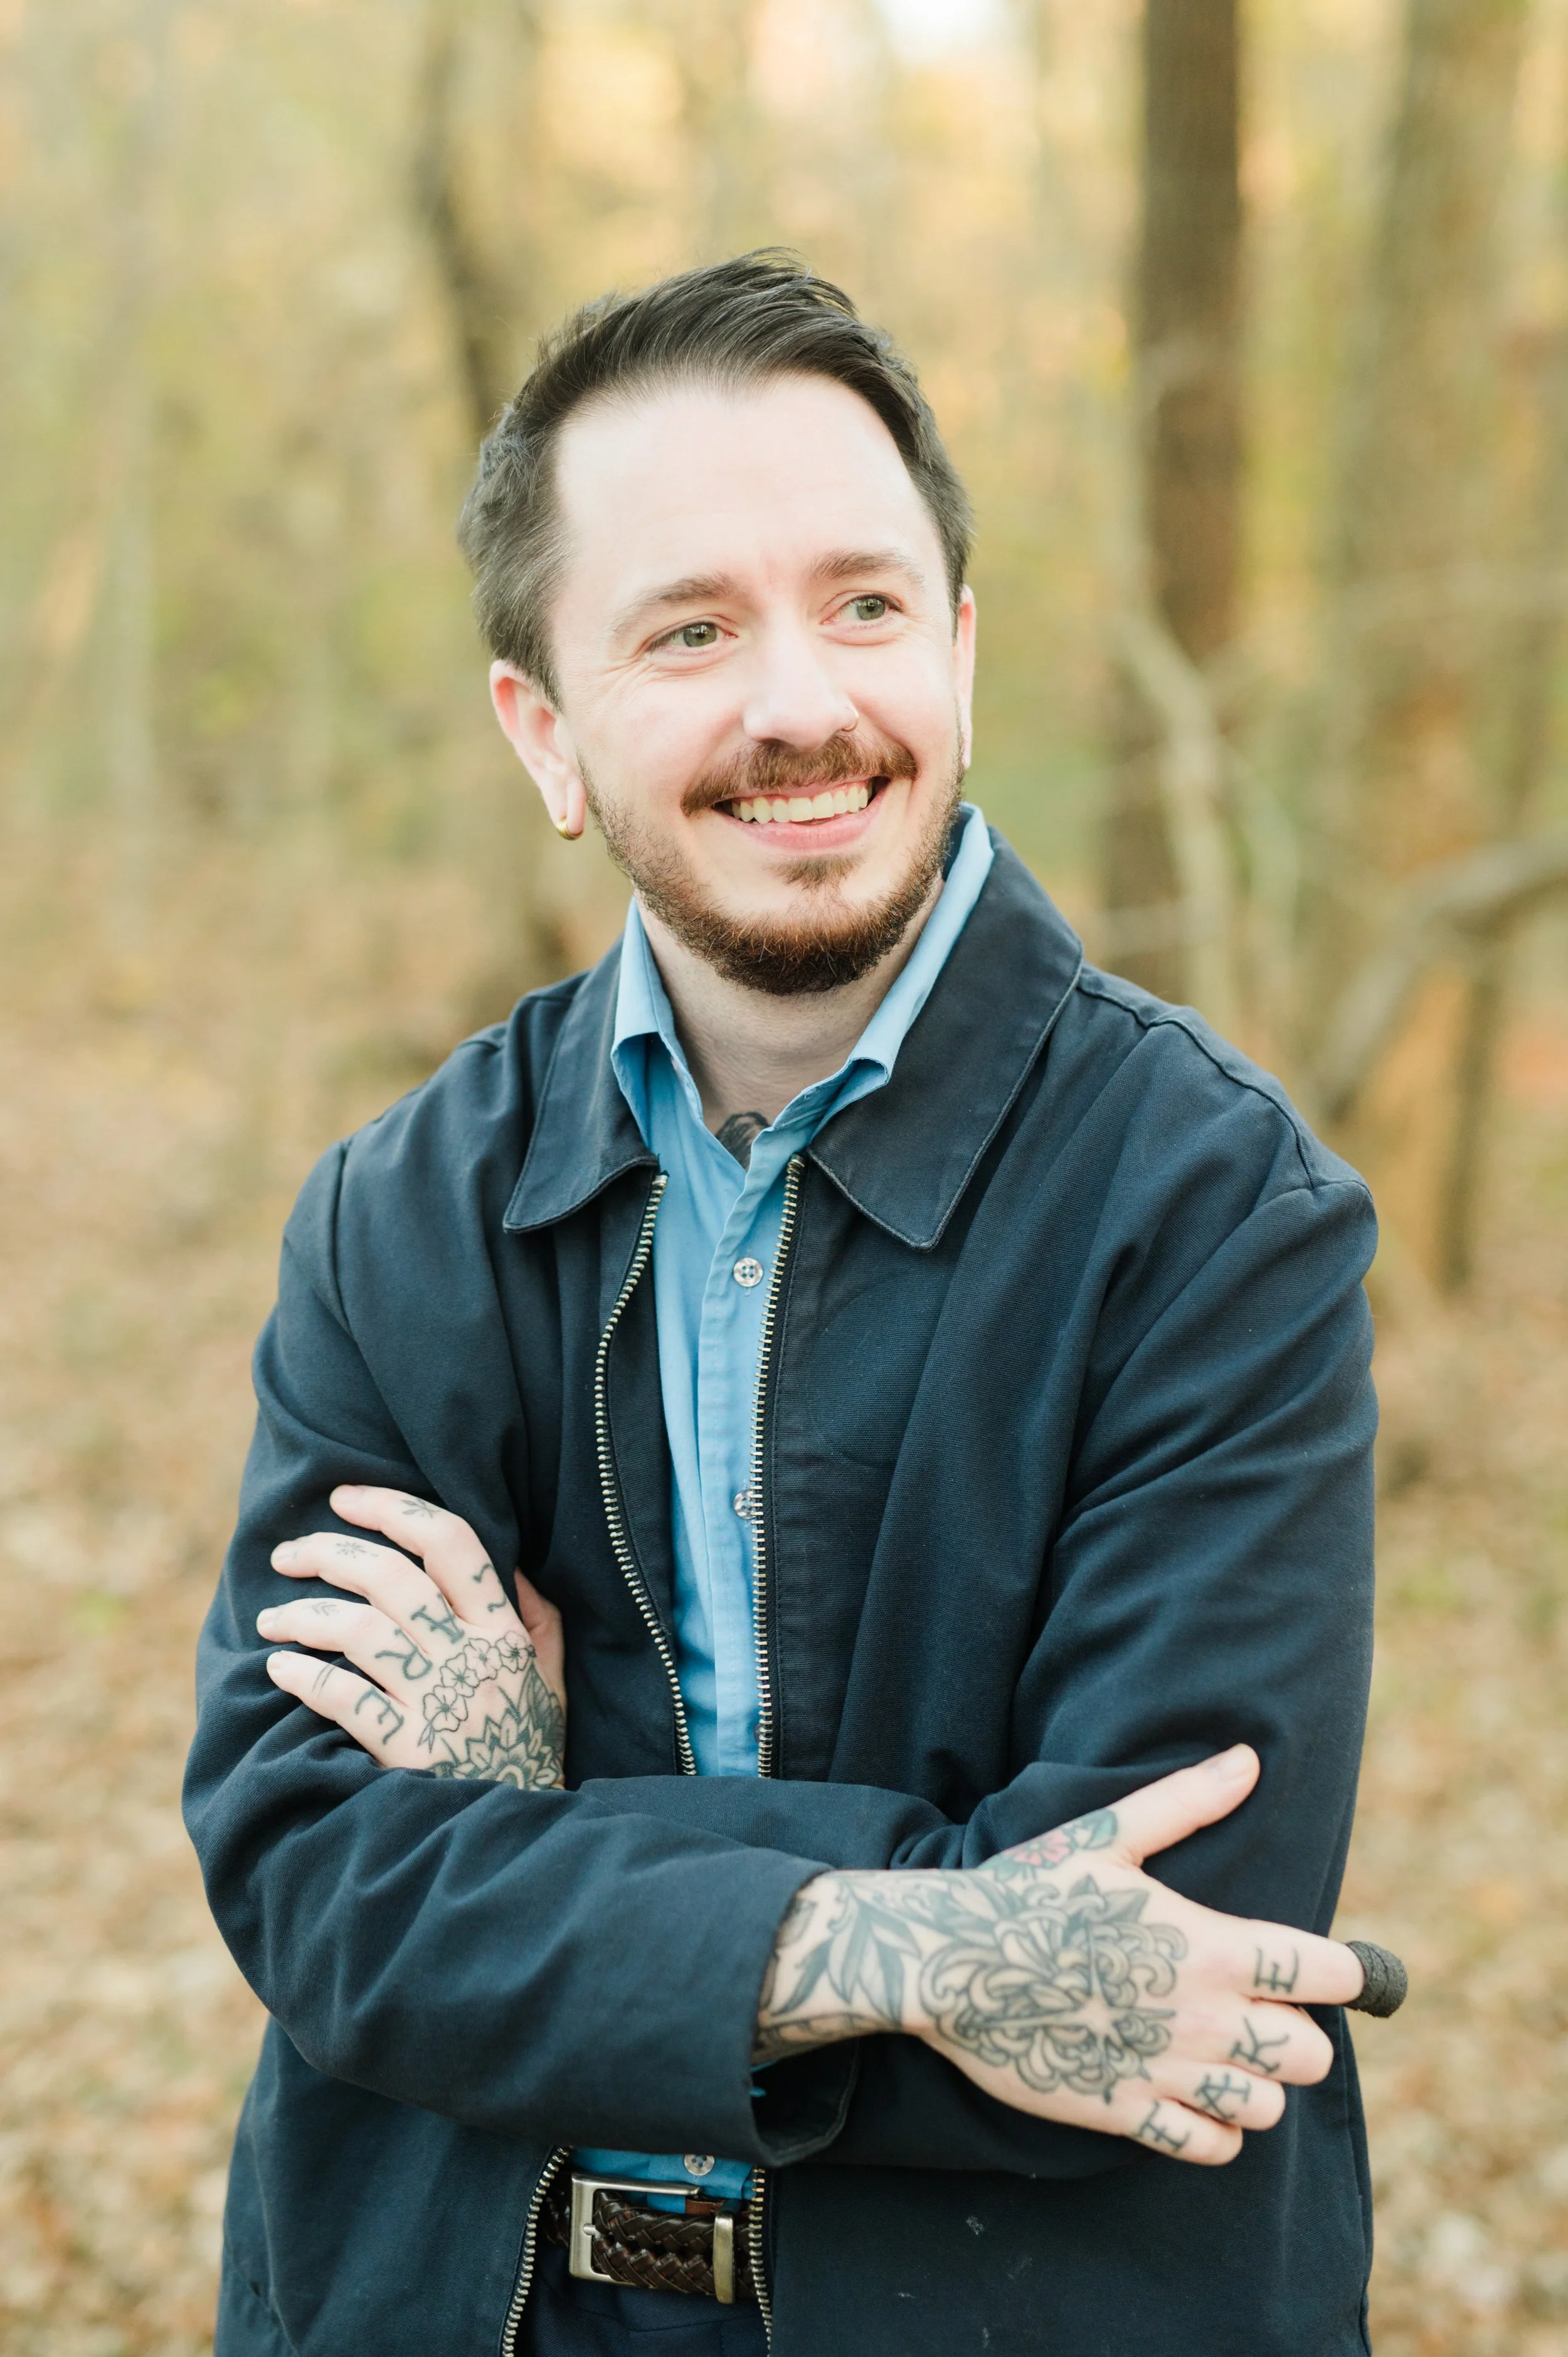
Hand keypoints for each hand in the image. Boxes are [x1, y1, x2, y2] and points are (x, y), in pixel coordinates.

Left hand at [258, 1485, 566, 1788]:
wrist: (520, 1838)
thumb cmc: (527, 1751)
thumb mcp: (550, 1680)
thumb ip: (535, 1618)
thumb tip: (508, 1563)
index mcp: (505, 1633)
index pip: (452, 1544)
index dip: (392, 1509)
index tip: (343, 1498)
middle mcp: (472, 1660)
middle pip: (393, 1578)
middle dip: (330, 1552)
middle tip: (287, 1553)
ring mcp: (440, 1705)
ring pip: (361, 1631)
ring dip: (304, 1616)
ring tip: (272, 1618)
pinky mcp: (409, 1752)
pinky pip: (346, 1699)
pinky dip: (306, 1677)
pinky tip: (279, 1670)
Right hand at [755, 1745, 1367, 2165]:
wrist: (950, 1961)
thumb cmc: (1028, 1890)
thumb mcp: (1107, 1834)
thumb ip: (1186, 1801)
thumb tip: (1247, 1760)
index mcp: (1210, 1948)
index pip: (1327, 1975)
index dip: (1343, 1972)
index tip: (1327, 1968)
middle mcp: (1201, 2018)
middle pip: (1309, 2056)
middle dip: (1295, 2035)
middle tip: (1260, 2013)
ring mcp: (1165, 2072)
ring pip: (1266, 2110)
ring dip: (1256, 2086)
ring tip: (1225, 2057)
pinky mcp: (1126, 2114)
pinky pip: (1208, 2148)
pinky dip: (1214, 2132)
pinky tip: (1192, 2099)